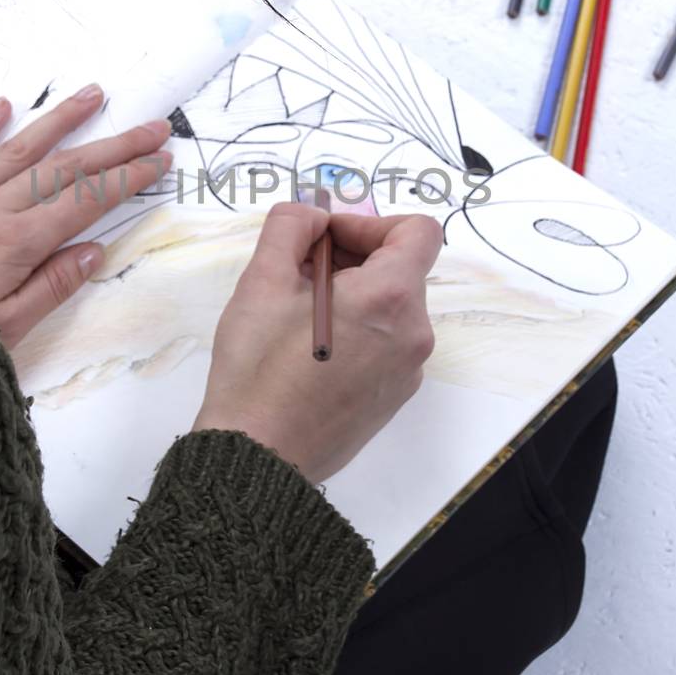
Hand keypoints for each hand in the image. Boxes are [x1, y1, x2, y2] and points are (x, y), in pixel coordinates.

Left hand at [0, 85, 171, 348]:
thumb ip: (51, 288)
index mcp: (17, 244)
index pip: (86, 202)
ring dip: (59, 121)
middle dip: (113, 146)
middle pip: (63, 169)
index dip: (127, 179)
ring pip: (16, 150)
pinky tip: (4, 106)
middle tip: (151, 126)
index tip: (159, 159)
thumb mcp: (6, 330)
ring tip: (92, 94)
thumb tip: (93, 251)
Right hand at [193, 202, 441, 483]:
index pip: (416, 231)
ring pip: (391, 308)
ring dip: (352, 295)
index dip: (370, 223)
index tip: (328, 239)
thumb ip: (291, 227)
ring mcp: (408, 370)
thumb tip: (314, 218)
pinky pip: (386, 344)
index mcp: (391, 298)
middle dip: (353, 259)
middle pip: (400, 270)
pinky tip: (310, 350)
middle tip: (298, 272)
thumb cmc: (258, 370)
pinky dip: (357, 331)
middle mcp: (414, 334)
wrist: (259, 456)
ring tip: (298, 314)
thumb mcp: (262, 280)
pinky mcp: (394, 397)